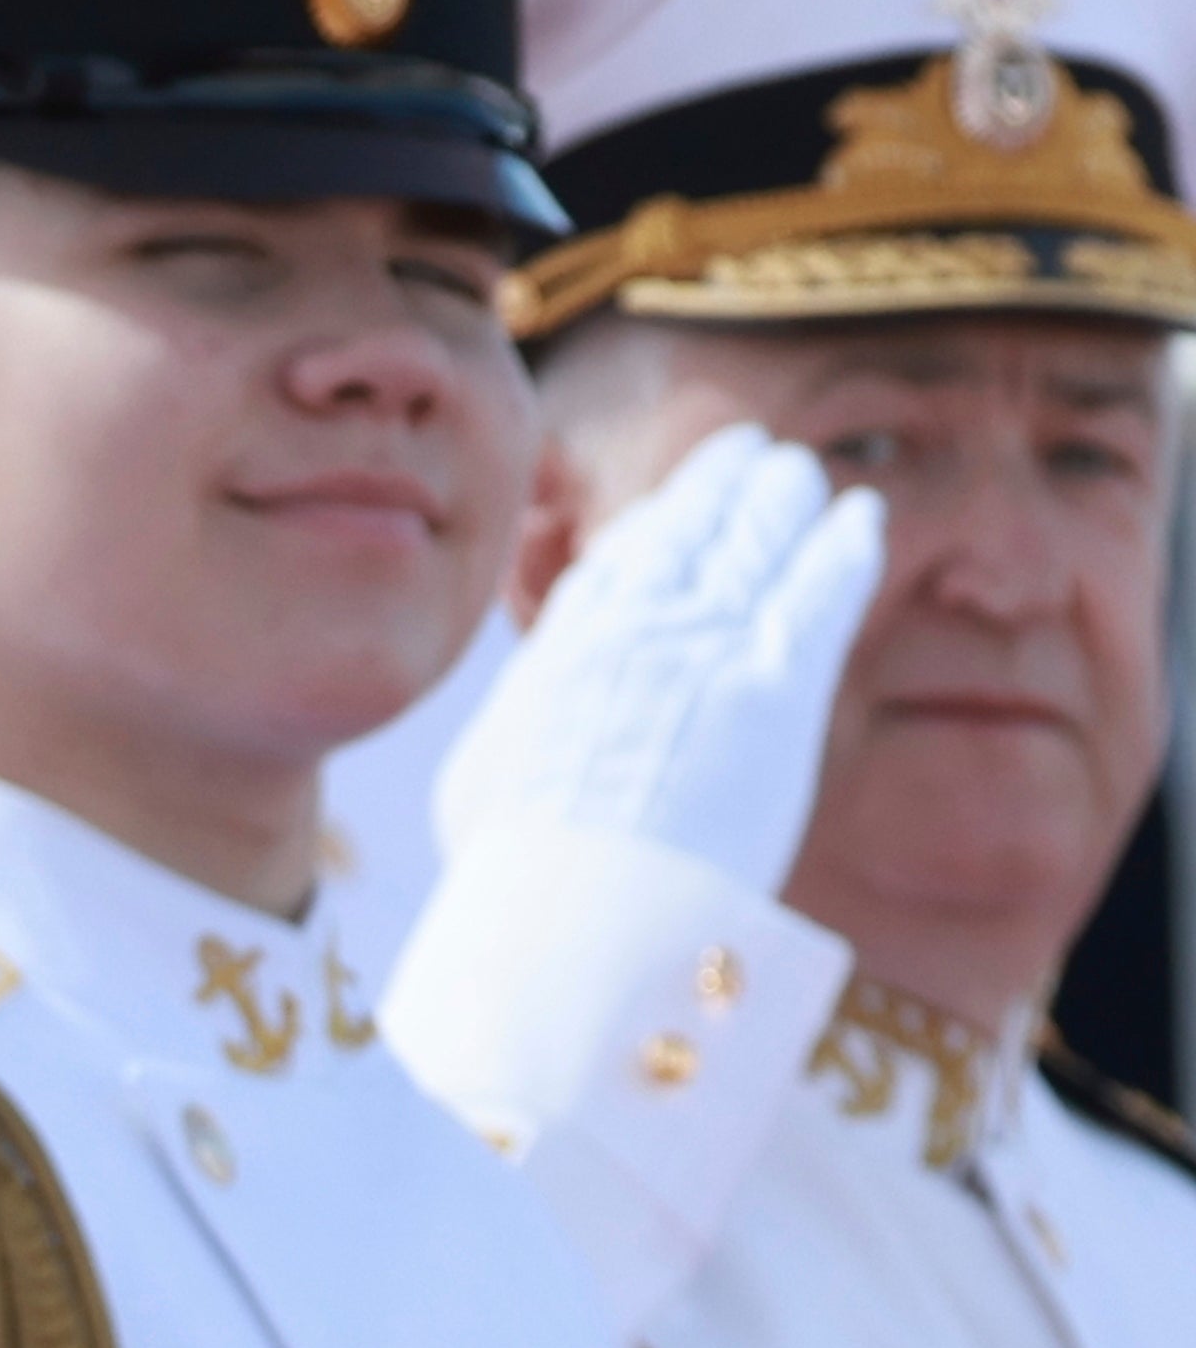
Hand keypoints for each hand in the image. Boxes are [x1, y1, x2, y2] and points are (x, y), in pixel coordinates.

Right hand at [433, 422, 888, 898]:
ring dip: (783, 499)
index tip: (674, 506)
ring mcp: (709, 644)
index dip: (655, 524)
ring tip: (800, 475)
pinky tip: (863, 519)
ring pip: (756, 542)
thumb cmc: (517, 861)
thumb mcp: (484, 775)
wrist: (577, 892)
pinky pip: (822, 590)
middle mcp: (637, 623)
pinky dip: (845, 547)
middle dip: (722, 485)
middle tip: (751, 455)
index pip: (621, 561)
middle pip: (689, 529)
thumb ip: (520, 728)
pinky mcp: (780, 683)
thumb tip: (523, 724)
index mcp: (567, 641)